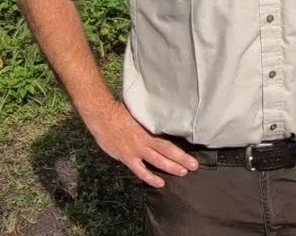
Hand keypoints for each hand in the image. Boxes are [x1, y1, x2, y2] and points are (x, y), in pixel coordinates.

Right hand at [85, 100, 199, 187]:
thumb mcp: (138, 115)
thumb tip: (160, 126)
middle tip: (194, 166)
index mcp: (148, 131)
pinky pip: (140, 171)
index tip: (191, 155)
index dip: (180, 151)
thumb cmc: (118, 112)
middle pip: (166, 152)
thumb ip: (148, 124)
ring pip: (156, 162)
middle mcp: (144, 142)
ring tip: (183, 173)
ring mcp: (135, 151)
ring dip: (170, 168)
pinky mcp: (126, 157)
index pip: (168, 143)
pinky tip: (160, 183)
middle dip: (181, 160)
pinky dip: (150, 178)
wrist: (101, 116)